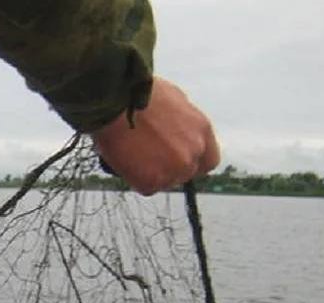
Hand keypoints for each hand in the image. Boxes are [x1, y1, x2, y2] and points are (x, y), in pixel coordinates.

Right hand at [90, 77, 219, 194]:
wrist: (115, 102)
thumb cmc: (137, 94)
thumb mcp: (173, 100)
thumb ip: (182, 122)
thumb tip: (175, 130)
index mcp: (202, 130)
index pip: (208, 160)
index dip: (193, 162)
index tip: (177, 159)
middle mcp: (194, 152)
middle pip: (185, 173)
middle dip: (169, 168)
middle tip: (148, 157)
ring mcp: (175, 169)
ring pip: (165, 182)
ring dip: (152, 174)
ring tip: (132, 155)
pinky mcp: (153, 181)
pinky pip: (146, 187)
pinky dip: (135, 178)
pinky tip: (125, 161)